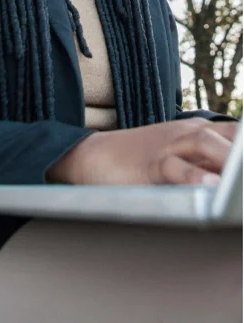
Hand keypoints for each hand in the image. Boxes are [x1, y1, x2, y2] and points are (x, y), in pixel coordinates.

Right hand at [47, 118, 236, 186]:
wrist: (93, 157)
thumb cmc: (143, 161)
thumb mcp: (182, 157)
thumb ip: (211, 165)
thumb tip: (234, 187)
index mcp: (202, 131)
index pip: (239, 135)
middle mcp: (190, 133)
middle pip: (231, 138)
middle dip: (243, 158)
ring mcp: (169, 145)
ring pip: (206, 144)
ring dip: (230, 161)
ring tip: (242, 181)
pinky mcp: (149, 164)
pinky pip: (175, 169)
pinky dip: (194, 178)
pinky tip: (211, 190)